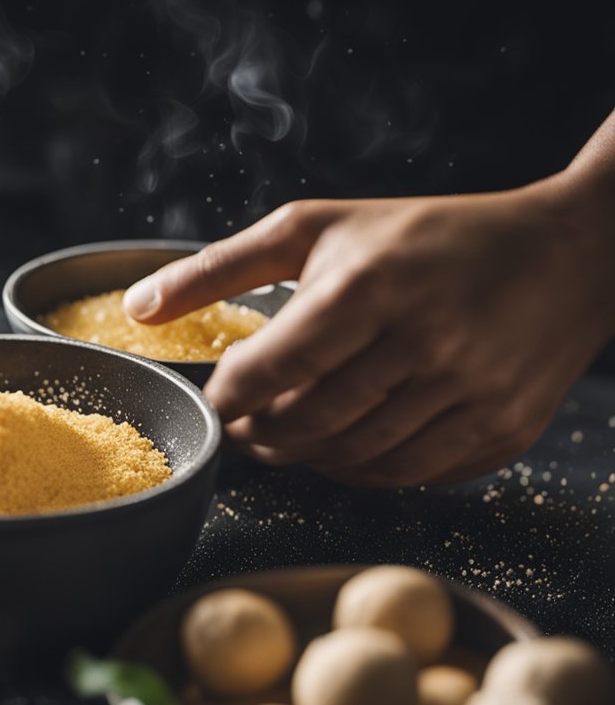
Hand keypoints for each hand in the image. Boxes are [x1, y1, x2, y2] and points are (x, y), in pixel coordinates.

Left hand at [124, 178, 614, 486]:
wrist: (567, 255)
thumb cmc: (425, 234)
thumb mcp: (317, 228)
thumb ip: (221, 268)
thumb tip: (137, 308)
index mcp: (368, 287)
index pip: (267, 370)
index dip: (227, 396)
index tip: (217, 397)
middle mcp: (423, 343)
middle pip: (304, 425)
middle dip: (257, 434)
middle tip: (244, 425)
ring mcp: (468, 394)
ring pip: (351, 460)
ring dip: (303, 456)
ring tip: (284, 435)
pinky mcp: (499, 431)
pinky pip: (405, 476)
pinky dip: (359, 470)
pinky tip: (341, 445)